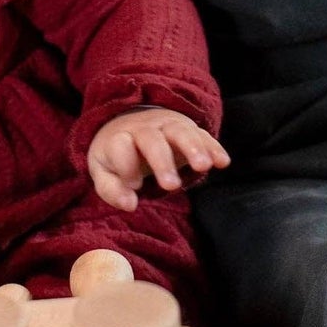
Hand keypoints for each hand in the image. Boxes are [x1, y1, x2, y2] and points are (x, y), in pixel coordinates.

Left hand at [86, 107, 229, 211]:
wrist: (131, 121)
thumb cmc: (117, 155)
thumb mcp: (104, 171)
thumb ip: (111, 190)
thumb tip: (130, 204)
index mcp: (119, 138)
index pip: (121, 146)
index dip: (127, 165)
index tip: (134, 185)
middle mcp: (144, 128)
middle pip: (152, 139)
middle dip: (163, 161)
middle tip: (171, 186)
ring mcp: (167, 125)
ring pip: (181, 132)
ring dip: (193, 148)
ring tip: (203, 167)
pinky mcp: (188, 128)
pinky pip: (202, 134)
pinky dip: (213, 146)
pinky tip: (222, 162)